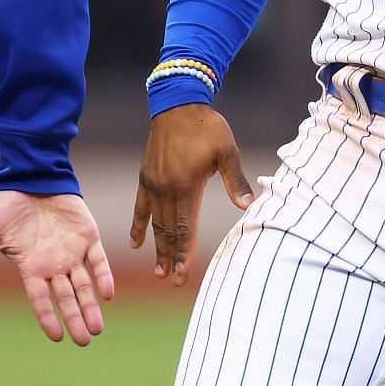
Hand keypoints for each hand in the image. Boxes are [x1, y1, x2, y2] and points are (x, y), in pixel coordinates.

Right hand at [0, 191, 114, 345]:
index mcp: (31, 268)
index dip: (48, 318)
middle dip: (75, 319)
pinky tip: (107, 293)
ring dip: (91, 305)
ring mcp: (72, 252)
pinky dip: (103, 275)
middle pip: (66, 298)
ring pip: (84, 285)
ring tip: (97, 328)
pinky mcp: (88, 236)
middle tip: (84, 341)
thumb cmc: (7, 208)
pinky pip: (98, 260)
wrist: (29, 178)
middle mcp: (54, 265)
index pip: (41, 299)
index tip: (57, 337)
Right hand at [129, 104, 254, 285]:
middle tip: (173, 281)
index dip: (184, 254)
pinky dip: (138, 226)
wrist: (178, 104)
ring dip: (157, 248)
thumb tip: (249, 206)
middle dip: (171, 258)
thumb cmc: (207, 127)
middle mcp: (166, 189)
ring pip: (155, 223)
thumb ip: (236, 181)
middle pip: (169, 231)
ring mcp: (153, 184)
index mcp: (186, 186)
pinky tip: (135, 243)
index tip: (183, 275)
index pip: (185, 228)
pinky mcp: (145, 177)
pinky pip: (140, 207)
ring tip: (158, 271)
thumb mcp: (227, 151)